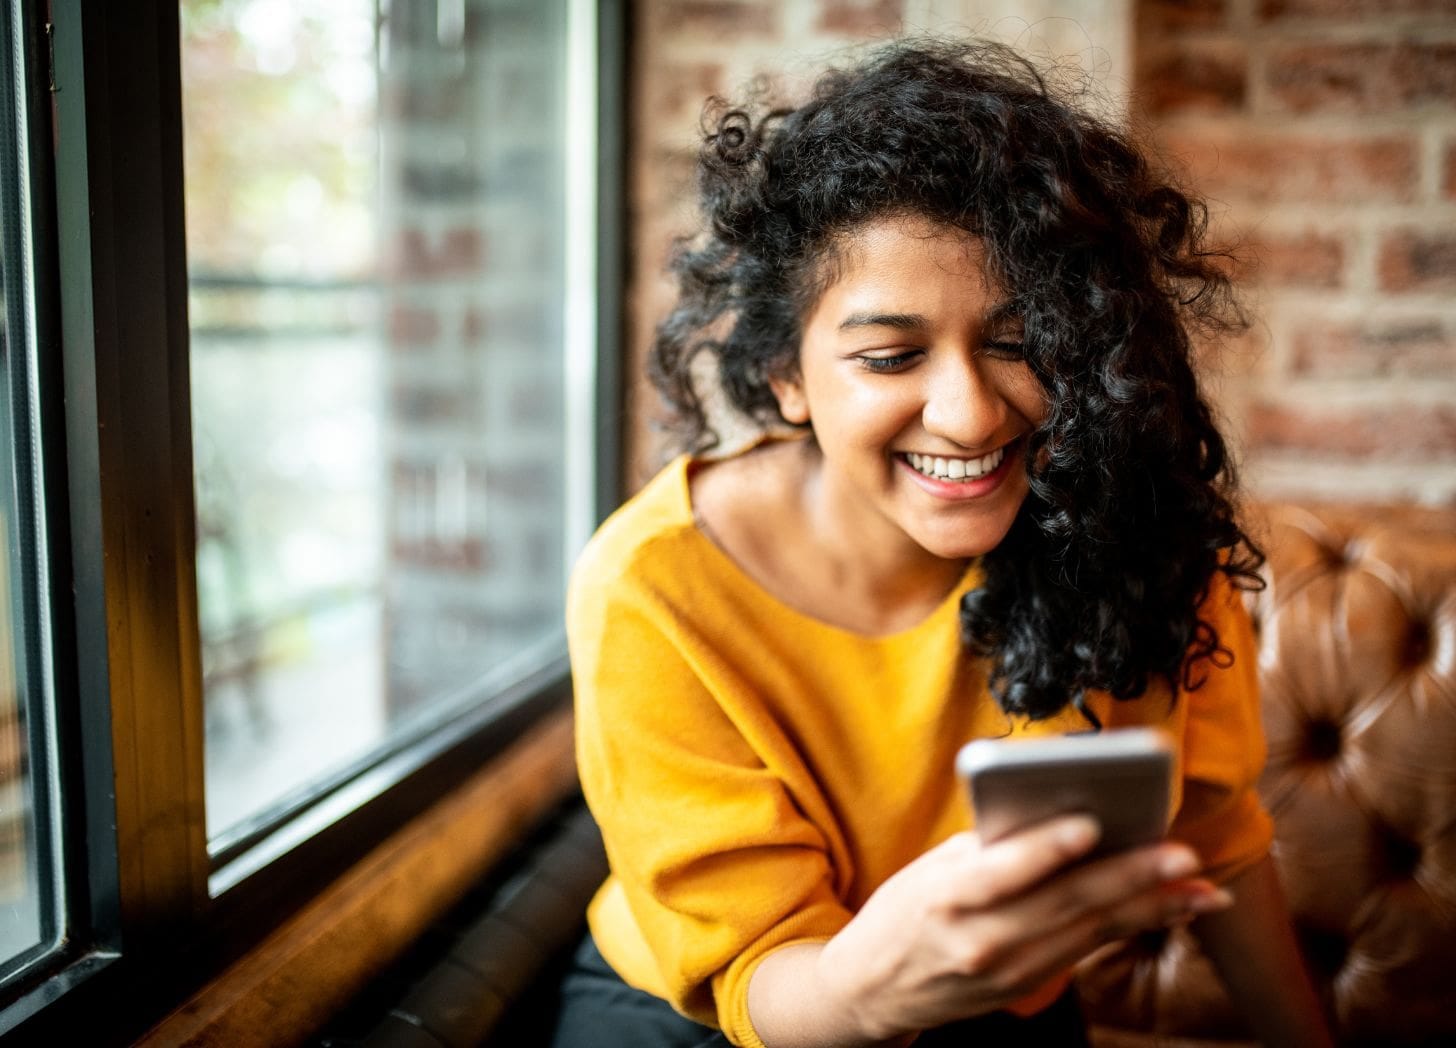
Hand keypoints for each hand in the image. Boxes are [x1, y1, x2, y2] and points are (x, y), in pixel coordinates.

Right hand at [816, 815, 1230, 1041]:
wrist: (873, 987)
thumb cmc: (905, 911)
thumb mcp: (930, 870)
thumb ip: (989, 848)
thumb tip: (1058, 814)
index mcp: (946, 897)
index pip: (1002, 870)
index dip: (1047, 848)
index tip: (1091, 823)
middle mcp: (981, 938)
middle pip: (1065, 902)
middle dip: (1130, 878)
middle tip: (1182, 855)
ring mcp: (1009, 970)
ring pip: (1090, 930)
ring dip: (1152, 907)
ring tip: (1200, 886)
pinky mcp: (1028, 986)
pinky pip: (1088, 949)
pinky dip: (1134, 927)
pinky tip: (1172, 909)